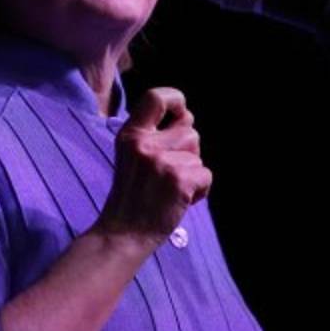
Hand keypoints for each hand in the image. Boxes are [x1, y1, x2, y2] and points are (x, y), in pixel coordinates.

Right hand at [94, 87, 210, 248]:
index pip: (156, 96)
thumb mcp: (131, 155)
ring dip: (192, 171)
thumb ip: (153, 134)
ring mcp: (161, 162)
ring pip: (198, 154)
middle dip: (189, 150)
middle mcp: (144, 144)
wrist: (123, 234)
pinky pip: (206, 175)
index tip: (179, 115)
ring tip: (172, 187)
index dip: (176, 100)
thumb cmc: (133, 195)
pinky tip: (180, 200)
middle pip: (189, 129)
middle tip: (169, 172)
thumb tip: (186, 116)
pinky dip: (200, 190)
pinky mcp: (179, 180)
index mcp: (130, 134)